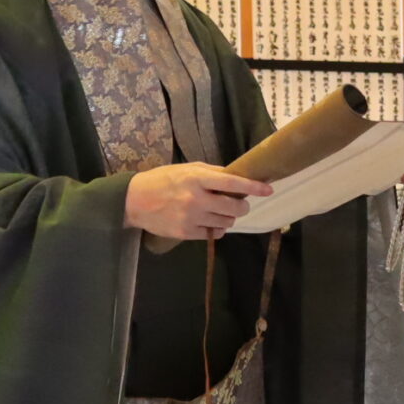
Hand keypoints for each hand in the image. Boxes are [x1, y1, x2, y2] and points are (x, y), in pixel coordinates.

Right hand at [125, 163, 271, 242]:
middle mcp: (196, 198)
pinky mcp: (186, 233)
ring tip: (218, 212)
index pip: (232, 183)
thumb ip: (211, 173)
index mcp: (197, 178)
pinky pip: (214, 234)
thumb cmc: (163, 180)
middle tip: (239, 205)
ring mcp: (191, 217)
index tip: (268, 189)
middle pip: (234, 208)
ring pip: (226, 223)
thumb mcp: (186, 169)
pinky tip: (209, 222)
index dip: (253, 187)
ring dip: (228, 218)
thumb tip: (236, 177)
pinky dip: (216, 229)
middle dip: (242, 207)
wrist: (135, 201)